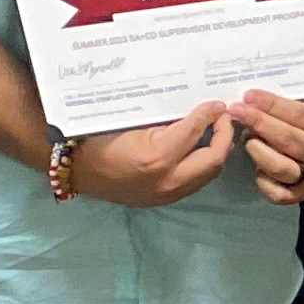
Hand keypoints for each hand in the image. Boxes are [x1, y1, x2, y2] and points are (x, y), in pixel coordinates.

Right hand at [66, 105, 239, 207]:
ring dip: (217, 151)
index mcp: (156, 157)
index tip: (216, 103)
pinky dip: (203, 163)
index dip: (209, 114)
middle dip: (225, 136)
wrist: (78, 170)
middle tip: (223, 118)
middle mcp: (167, 180)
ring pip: (209, 173)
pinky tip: (199, 148)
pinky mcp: (165, 200)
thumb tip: (195, 108)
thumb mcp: (132, 122)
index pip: (194, 131)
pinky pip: (195, 181)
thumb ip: (167, 118)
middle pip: (214, 159)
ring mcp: (168, 194)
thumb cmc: (99, 139)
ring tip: (215, 131)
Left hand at [232, 90, 303, 205]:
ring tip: (247, 138)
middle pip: (288, 139)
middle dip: (259, 122)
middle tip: (237, 111)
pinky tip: (257, 166)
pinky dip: (262, 179)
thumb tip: (251, 100)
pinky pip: (275, 192)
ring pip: (279, 166)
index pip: (300, 115)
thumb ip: (285, 107)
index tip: (249, 96)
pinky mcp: (299, 195)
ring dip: (257, 149)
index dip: (272, 105)